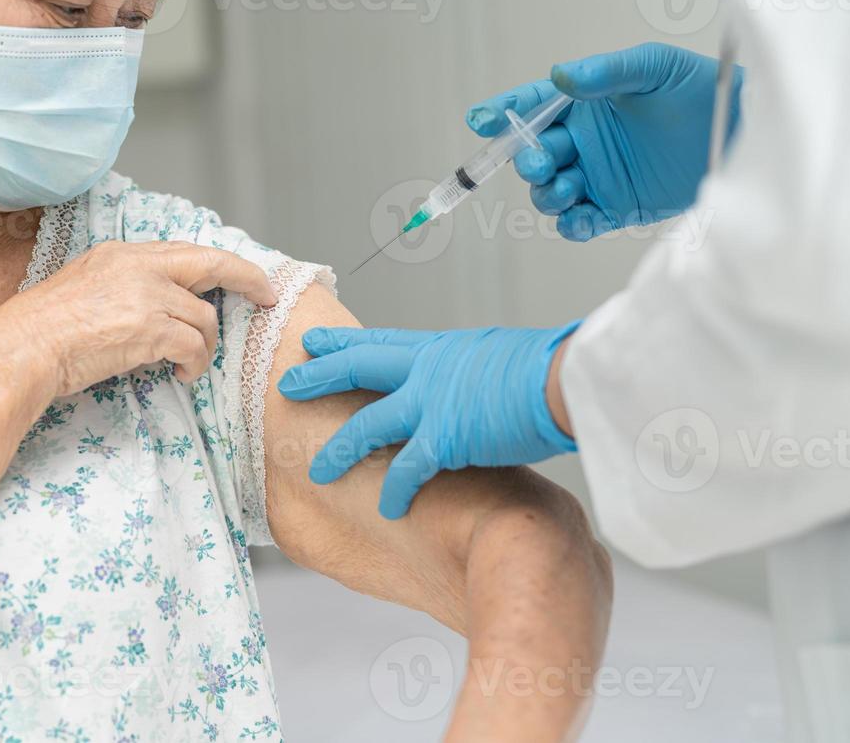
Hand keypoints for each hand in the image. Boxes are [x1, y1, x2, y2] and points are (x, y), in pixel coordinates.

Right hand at [0, 240, 276, 396]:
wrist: (24, 348)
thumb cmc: (43, 330)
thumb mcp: (86, 287)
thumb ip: (126, 287)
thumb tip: (161, 308)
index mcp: (124, 253)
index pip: (187, 251)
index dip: (222, 263)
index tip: (245, 276)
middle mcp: (139, 265)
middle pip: (212, 264)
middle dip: (248, 279)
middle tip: (267, 298)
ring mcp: (147, 294)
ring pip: (204, 319)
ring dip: (204, 348)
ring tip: (187, 367)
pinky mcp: (150, 326)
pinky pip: (194, 347)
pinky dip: (195, 365)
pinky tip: (180, 377)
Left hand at [277, 325, 576, 518]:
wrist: (563, 380)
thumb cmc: (545, 370)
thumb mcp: (496, 356)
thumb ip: (468, 370)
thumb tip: (466, 381)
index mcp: (439, 348)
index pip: (379, 341)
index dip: (342, 342)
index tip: (313, 341)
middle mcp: (426, 370)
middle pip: (357, 368)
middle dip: (318, 376)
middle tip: (287, 384)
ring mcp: (431, 403)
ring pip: (367, 425)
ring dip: (340, 450)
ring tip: (317, 471)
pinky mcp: (445, 437)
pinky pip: (407, 469)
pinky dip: (394, 491)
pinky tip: (386, 508)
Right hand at [465, 42, 742, 240]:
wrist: (741, 132)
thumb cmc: (699, 90)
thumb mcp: (653, 68)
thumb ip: (605, 72)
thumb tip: (559, 76)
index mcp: (584, 103)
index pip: (531, 106)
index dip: (502, 113)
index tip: (480, 121)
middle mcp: (583, 140)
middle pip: (532, 155)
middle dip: (526, 159)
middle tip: (540, 160)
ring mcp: (597, 176)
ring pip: (549, 192)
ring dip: (547, 192)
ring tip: (568, 187)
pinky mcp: (616, 208)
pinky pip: (578, 223)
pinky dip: (572, 224)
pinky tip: (581, 216)